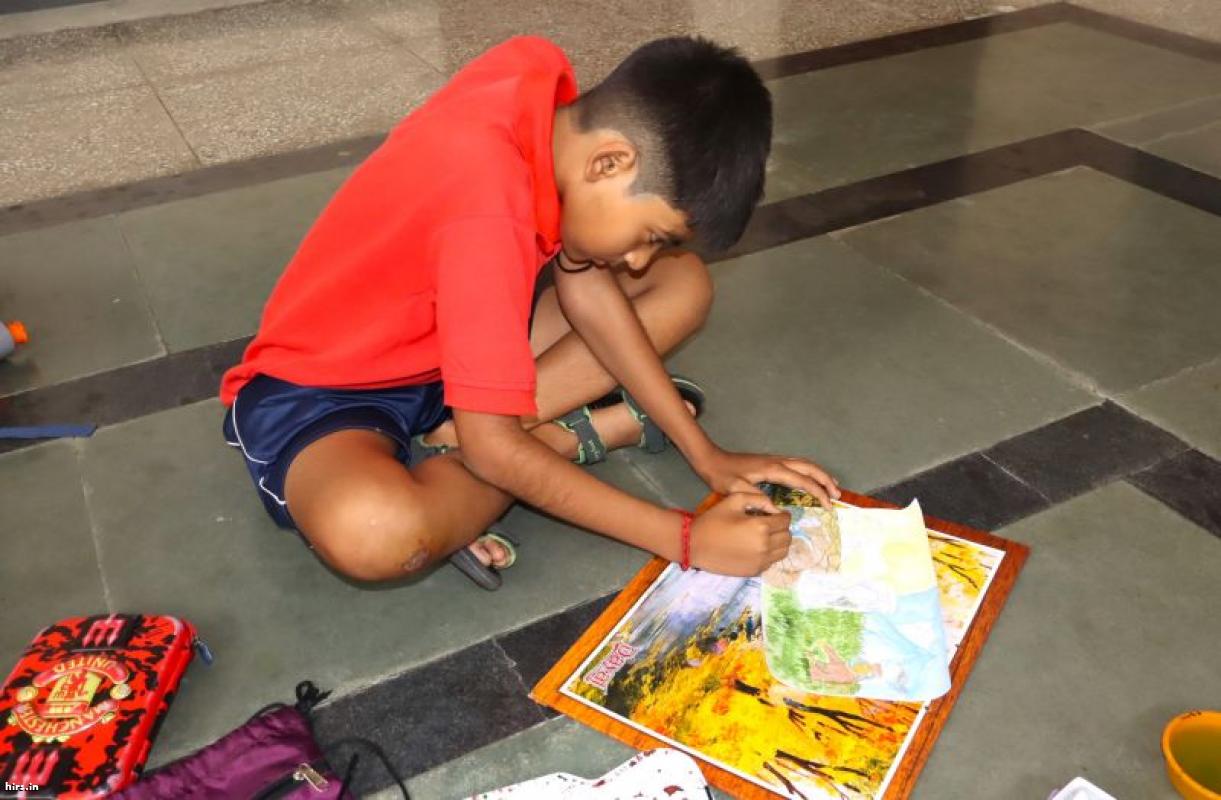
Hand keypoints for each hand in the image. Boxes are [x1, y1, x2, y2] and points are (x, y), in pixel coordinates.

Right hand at [689, 492, 792, 575]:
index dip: (783, 515)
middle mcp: (765, 546)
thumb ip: (758, 498)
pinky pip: (772, 562)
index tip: (776, 514)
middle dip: (782, 528)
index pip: (785, 521)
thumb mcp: (734, 499)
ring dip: (779, 542)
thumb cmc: (713, 519)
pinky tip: (757, 547)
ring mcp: (761, 561)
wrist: (694, 544)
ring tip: (766, 536)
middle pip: (788, 537)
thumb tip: (775, 508)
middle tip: (771, 524)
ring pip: (784, 551)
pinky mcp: (754, 571)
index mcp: (761, 526)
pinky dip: (770, 554)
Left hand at [696, 447, 841, 506]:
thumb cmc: (722, 475)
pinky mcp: (772, 462)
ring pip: (805, 463)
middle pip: (809, 467)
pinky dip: (809, 471)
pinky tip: (810, 478)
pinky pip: (797, 464)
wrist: (711, 460)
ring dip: (820, 473)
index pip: (802, 480)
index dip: (818, 493)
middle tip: (837, 494)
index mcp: (772, 469)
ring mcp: (775, 459)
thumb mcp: (735, 490)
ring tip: (833, 485)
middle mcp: (777, 461)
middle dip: (826, 480)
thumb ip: (755, 499)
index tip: (828, 505)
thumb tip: (775, 510)